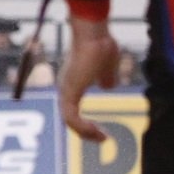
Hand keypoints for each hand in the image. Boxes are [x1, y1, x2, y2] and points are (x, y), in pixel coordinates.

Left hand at [57, 16, 120, 142]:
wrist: (94, 34)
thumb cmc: (100, 44)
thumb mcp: (107, 67)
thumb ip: (107, 77)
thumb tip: (108, 86)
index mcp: (73, 83)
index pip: (73, 110)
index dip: (85, 124)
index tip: (101, 131)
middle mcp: (66, 88)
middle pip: (69, 119)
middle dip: (85, 132)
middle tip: (102, 139)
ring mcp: (66, 89)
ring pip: (69, 121)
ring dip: (85, 133)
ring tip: (102, 138)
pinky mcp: (69, 91)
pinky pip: (71, 118)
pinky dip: (83, 128)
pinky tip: (97, 131)